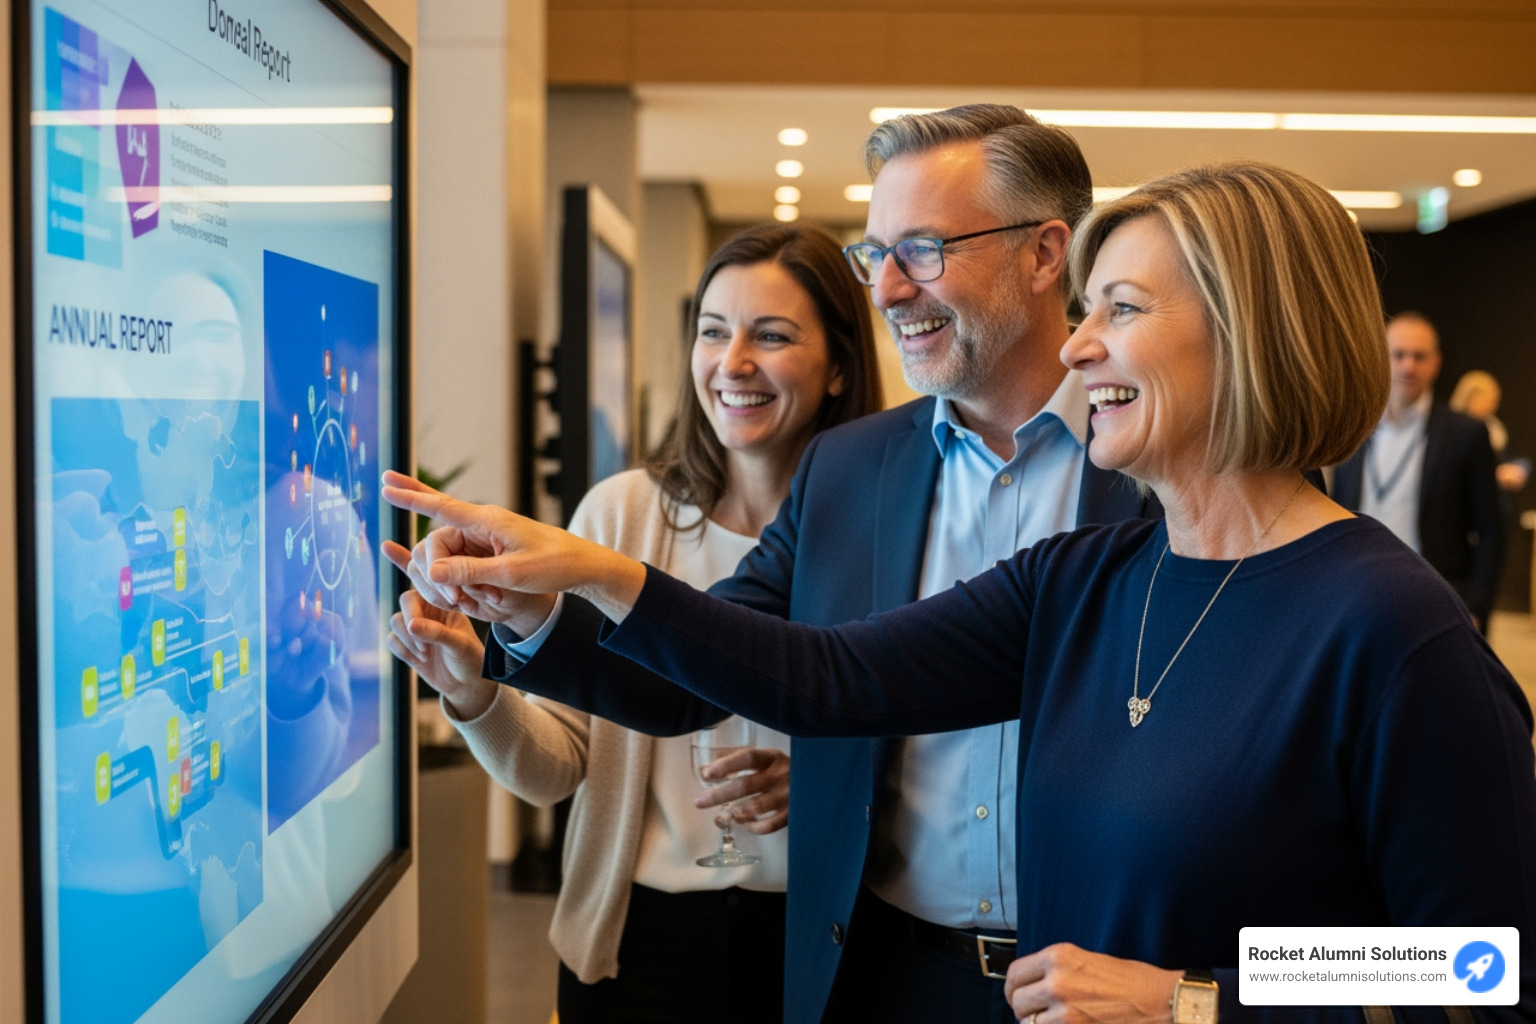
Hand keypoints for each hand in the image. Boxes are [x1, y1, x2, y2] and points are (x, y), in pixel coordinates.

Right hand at [379, 471, 646, 620]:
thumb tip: (430, 571)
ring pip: (449, 557)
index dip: (411, 497)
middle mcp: (483, 523)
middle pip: (438, 535)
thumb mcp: (511, 574)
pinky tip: (463, 594)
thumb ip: (469, 572)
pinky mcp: (491, 549)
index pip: (441, 507)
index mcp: (488, 520)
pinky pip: (464, 564)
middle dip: (436, 568)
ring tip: (489, 600)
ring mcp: (486, 536)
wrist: (582, 566)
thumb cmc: (553, 566)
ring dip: (458, 583)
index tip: (386, 485)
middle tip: (429, 557)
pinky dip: (465, 582)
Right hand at [386, 589, 497, 719]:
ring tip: (426, 654)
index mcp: (445, 602)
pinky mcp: (407, 645)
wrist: (467, 684)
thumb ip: (437, 633)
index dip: (417, 606)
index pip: (426, 588)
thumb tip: (411, 624)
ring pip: (396, 621)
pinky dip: (403, 650)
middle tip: (424, 645)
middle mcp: (429, 611)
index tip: (425, 626)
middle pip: (405, 602)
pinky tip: (421, 660)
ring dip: (407, 640)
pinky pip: (392, 640)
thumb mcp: (459, 644)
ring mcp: (417, 627)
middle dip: (410, 623)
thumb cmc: (470, 659)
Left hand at [694, 747, 789, 834]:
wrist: (818, 782)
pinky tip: (741, 824)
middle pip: (746, 785)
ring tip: (719, 817)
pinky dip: (752, 827)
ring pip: (756, 807)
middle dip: (720, 795)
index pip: (748, 758)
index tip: (707, 773)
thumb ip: (738, 758)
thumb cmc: (784, 769)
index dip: (726, 765)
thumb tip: (707, 765)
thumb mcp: (766, 757)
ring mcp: (788, 796)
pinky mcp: (792, 814)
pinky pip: (768, 825)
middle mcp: (780, 775)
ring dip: (733, 814)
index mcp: (772, 758)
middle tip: (699, 802)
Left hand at [1005, 943, 1181, 1023]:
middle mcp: (1058, 981)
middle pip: (1018, 1002)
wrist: (1164, 1002)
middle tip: (1035, 1014)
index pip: (1015, 974)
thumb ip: (1058, 970)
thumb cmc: (1134, 982)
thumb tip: (1035, 985)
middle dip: (1024, 1011)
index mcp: (1059, 957)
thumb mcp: (1089, 961)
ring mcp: (1066, 1011)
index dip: (1014, 989)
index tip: (1018, 996)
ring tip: (1054, 1023)